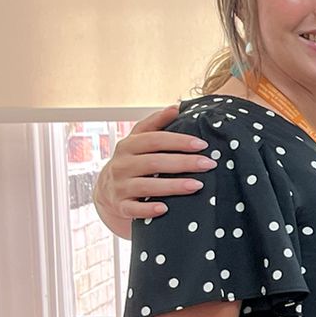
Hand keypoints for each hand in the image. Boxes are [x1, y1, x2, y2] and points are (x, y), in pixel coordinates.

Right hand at [95, 105, 215, 232]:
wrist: (106, 191)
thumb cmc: (131, 161)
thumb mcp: (138, 140)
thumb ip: (155, 123)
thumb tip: (176, 107)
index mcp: (127, 146)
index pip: (154, 140)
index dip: (178, 141)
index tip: (202, 144)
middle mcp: (121, 165)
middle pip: (154, 162)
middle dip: (183, 163)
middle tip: (208, 164)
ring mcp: (119, 187)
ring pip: (146, 186)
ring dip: (173, 186)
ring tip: (197, 185)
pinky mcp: (120, 206)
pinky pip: (133, 209)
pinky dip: (148, 209)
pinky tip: (165, 209)